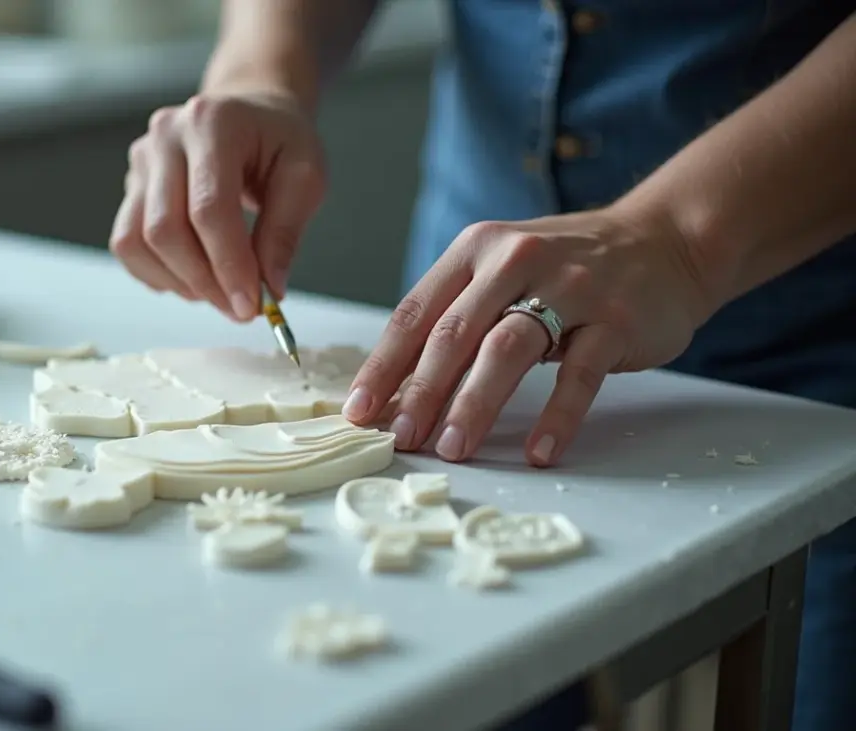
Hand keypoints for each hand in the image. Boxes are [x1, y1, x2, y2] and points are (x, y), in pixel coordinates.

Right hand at [110, 90, 326, 321]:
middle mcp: (166, 136)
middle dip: (204, 281)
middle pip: (165, 229)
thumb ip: (285, 231)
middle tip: (240, 308)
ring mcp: (142, 160)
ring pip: (138, 241)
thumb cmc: (279, 140)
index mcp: (213, 122)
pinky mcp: (131, 185)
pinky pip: (127, 244)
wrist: (250, 114)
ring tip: (219, 291)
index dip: (227, 264)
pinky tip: (193, 276)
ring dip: (180, 281)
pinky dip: (158, 273)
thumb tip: (268, 287)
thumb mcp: (305, 175)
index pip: (208, 207)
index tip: (250, 304)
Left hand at [342, 207, 711, 465]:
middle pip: (454, 334)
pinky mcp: (614, 320)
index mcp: (475, 251)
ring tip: (452, 449)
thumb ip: (456, 319)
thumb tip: (399, 390)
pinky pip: (579, 375)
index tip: (359, 410)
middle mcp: (514, 262)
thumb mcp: (501, 272)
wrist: (665, 240)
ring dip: (474, 404)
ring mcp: (569, 288)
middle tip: (401, 438)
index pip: (414, 313)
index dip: (383, 366)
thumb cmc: (565, 268)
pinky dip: (556, 417)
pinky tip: (538, 453)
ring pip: (506, 350)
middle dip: (421, 392)